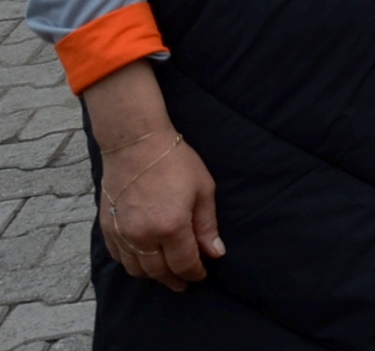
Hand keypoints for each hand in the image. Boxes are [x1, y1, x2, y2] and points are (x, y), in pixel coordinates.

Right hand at [83, 62, 222, 291]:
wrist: (136, 144)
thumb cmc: (175, 162)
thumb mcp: (203, 189)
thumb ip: (207, 225)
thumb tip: (215, 253)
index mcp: (171, 227)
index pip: (184, 264)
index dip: (195, 273)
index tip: (202, 274)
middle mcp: (143, 236)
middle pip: (158, 272)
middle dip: (174, 280)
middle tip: (185, 283)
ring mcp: (121, 234)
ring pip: (136, 269)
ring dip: (152, 275)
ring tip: (166, 274)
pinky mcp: (107, 228)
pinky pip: (119, 257)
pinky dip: (132, 264)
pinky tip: (142, 260)